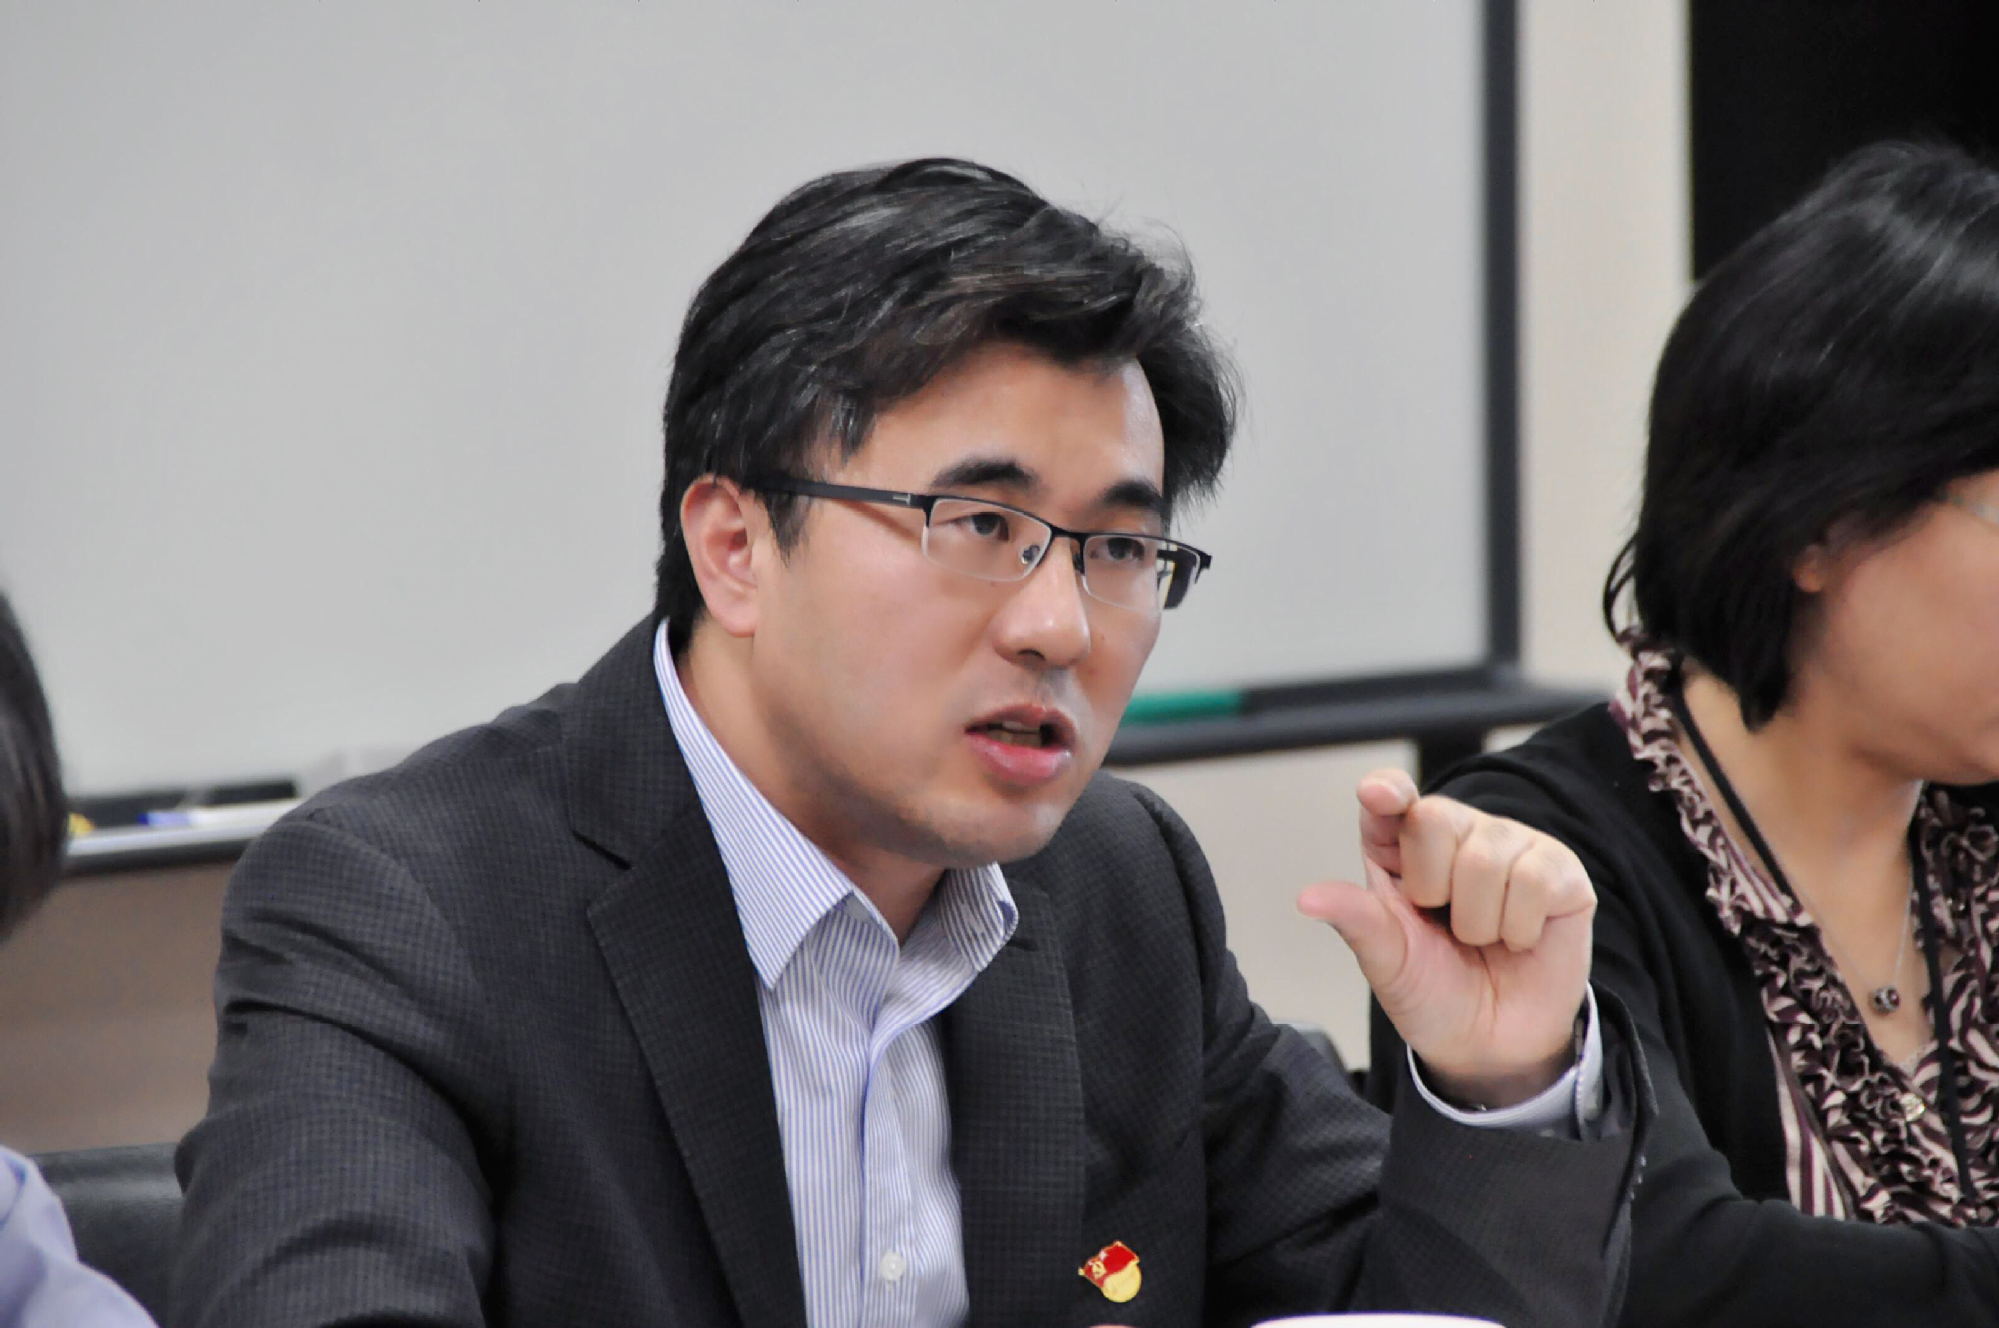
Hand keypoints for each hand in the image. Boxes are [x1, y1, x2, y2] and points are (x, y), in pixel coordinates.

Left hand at [1297, 768, 1593, 1106]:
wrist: (1493, 1046)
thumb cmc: (1434, 993)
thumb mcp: (1387, 963)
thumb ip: (1357, 921)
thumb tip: (1307, 899)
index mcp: (1401, 849)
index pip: (1391, 798)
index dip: (1387, 791)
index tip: (1380, 796)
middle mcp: (1457, 835)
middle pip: (1435, 819)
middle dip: (1432, 888)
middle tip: (1446, 925)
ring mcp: (1512, 847)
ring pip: (1486, 855)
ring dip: (1478, 920)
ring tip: (1484, 939)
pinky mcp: (1560, 872)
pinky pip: (1534, 877)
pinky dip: (1519, 926)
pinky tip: (1520, 938)